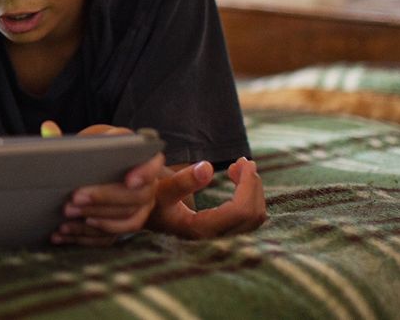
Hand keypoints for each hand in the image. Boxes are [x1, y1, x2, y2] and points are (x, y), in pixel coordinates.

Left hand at [51, 124, 164, 246]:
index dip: (144, 173)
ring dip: (96, 219)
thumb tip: (48, 128)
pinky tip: (65, 232)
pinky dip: (88, 236)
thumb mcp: (86, 143)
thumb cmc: (94, 154)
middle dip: (104, 198)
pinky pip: (113, 237)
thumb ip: (67, 139)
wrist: (100, 170)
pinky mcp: (126, 225)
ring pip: (127, 219)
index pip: (152, 164)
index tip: (129, 180)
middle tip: (75, 197)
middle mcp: (148, 185)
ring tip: (67, 216)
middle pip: (136, 197)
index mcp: (142, 158)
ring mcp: (140, 208)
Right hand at [146, 157, 267, 238]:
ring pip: (255, 218)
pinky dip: (250, 197)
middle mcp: (214, 238)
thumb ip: (182, 180)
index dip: (247, 185)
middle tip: (242, 161)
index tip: (241, 161)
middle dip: (253, 184)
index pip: (240, 210)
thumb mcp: (160, 188)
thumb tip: (208, 168)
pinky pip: (249, 218)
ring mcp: (220, 238)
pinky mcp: (222, 232)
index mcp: (200, 229)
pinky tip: (238, 181)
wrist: (143, 217)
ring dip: (253, 190)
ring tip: (238, 168)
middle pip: (253, 215)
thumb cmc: (150, 202)